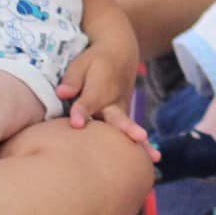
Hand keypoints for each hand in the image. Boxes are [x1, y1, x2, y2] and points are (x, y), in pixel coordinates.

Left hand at [57, 35, 156, 159]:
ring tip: (153, 157)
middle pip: (118, 118)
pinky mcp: (124, 118)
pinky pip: (131, 133)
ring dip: (141, 143)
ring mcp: (122, 111)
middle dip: (126, 128)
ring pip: (128, 129)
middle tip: (139, 136)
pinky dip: (143, 146)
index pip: (89, 103)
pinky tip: (152, 160)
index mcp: (99, 89)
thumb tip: (61, 93)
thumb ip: (72, 79)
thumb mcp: (81, 63)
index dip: (81, 112)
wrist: (121, 54)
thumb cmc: (95, 61)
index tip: (76, 124)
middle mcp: (113, 102)